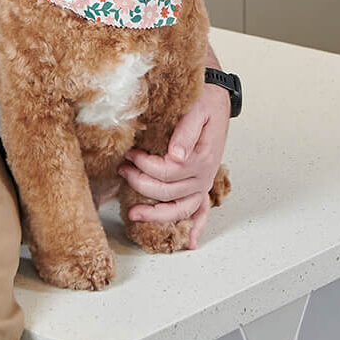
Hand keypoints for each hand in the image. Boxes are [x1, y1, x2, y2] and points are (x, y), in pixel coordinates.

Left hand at [118, 80, 230, 248]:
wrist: (217, 97)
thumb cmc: (205, 100)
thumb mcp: (197, 108)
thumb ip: (186, 131)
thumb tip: (175, 156)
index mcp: (202, 158)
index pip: (167, 171)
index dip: (145, 165)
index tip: (129, 153)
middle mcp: (204, 176)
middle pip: (168, 191)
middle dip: (141, 183)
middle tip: (122, 170)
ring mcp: (204, 183)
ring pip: (180, 208)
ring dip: (157, 214)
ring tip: (134, 214)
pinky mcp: (203, 184)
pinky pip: (202, 211)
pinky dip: (197, 227)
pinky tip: (189, 242)